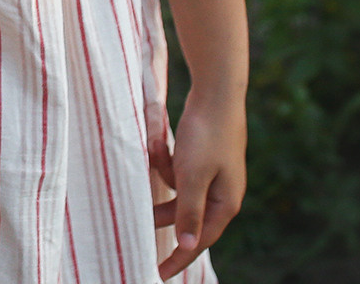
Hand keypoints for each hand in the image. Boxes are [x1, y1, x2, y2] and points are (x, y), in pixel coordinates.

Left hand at [150, 89, 244, 277]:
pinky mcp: (200, 159)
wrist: (215, 93)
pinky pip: (175, 170)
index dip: (178, 259)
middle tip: (133, 238)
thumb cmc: (206, 136)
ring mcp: (211, 176)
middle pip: (185, 217)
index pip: (198, 241)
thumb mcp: (192, 176)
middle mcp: (221, 194)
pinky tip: (158, 143)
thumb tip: (189, 247)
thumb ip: (189, 211)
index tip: (156, 274)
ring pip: (176, 191)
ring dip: (162, 174)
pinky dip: (165, 159)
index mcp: (225, 204)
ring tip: (154, 154)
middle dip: (159, 218)